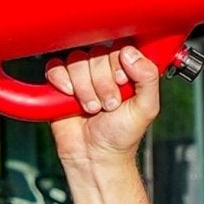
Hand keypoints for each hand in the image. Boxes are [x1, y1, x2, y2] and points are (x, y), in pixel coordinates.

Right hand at [45, 45, 160, 172]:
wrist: (96, 156)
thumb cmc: (122, 135)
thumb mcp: (146, 108)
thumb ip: (148, 78)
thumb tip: (130, 53)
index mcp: (125, 69)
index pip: (118, 47)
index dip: (118, 65)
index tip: (122, 85)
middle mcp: (102, 68)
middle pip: (96, 53)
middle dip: (102, 83)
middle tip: (109, 105)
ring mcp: (80, 74)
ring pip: (76, 60)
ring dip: (84, 87)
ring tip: (92, 108)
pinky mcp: (60, 83)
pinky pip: (55, 67)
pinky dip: (62, 81)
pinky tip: (70, 97)